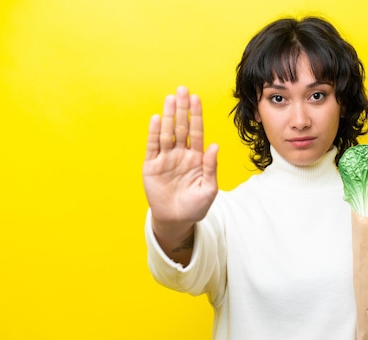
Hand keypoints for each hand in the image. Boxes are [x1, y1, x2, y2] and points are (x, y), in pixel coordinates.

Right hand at [143, 86, 217, 233]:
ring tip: (170, 99)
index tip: (196, 99)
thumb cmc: (196, 206)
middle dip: (182, 109)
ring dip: (167, 116)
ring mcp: (166, 158)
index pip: (197, 132)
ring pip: (167, 133)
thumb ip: (211, 167)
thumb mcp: (209, 188)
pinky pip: (152, 146)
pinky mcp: (152, 166)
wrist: (177, 220)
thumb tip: (215, 146)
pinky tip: (156, 119)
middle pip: (181, 127)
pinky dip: (154, 133)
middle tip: (182, 90)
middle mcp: (181, 154)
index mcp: (197, 158)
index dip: (196, 115)